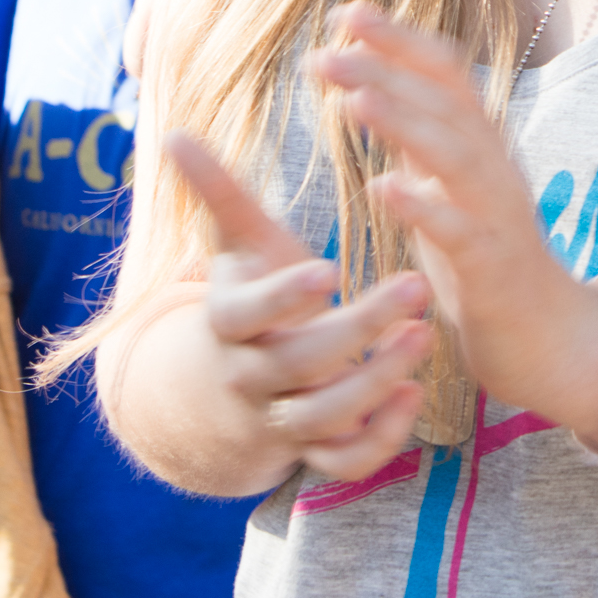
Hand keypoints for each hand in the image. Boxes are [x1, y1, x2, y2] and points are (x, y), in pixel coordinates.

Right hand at [166, 131, 433, 480]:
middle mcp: (250, 378)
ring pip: (324, 418)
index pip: (246, 317)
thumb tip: (173, 133)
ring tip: (424, 336)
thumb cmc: (250, 299)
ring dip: (376, 384)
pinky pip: (344, 463)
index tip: (329, 268)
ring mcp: (282, 420)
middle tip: (416, 287)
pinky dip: (380, 440)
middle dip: (357, 331)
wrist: (228, 389)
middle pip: (298, 365)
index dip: (283, 297)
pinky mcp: (313, 452)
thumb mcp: (237, 249)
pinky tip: (415, 394)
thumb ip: (216, 193)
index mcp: (228, 324)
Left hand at [311, 2, 597, 445]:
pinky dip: (423, 206)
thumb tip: (374, 86)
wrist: (548, 338)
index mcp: (481, 147)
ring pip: (454, 154)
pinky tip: (383, 188)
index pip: (446, 73)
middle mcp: (495, 169)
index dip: (399, 39)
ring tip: (351, 98)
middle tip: (328, 47)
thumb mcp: (449, 190)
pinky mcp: (495, 267)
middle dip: (387, 68)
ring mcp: (498, 216)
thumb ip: (420, 142)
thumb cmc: (486, 264)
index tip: (346, 13)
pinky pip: (460, 230)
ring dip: (402, 122)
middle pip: (446, 101)